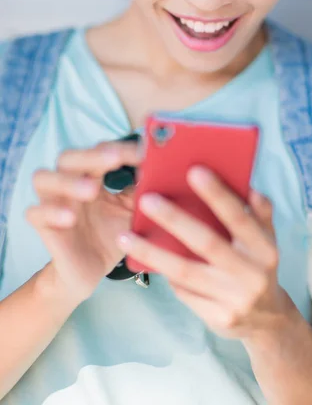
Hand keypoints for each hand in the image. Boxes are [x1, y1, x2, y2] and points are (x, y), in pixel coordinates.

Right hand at [26, 141, 141, 304]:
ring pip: (44, 178)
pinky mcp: (43, 226)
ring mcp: (53, 202)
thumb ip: (143, 191)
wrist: (88, 273)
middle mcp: (68, 182)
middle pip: (69, 157)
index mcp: (91, 174)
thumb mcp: (133, 212)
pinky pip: (35, 213)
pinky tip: (69, 218)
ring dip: (68, 181)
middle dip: (92, 155)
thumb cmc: (110, 235)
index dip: (120, 149)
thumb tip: (166, 171)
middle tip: (115, 158)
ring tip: (92, 190)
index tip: (144, 152)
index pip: (101, 150)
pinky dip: (50, 212)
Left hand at [118, 166, 292, 341]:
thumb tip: (246, 184)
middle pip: (208, 243)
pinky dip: (164, 273)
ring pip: (185, 272)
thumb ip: (258, 212)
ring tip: (125, 236)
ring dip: (153, 252)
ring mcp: (234, 299)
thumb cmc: (258, 265)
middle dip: (175, 220)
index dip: (217, 195)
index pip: (239, 217)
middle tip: (147, 199)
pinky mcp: (217, 319)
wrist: (267, 320)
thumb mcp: (266, 239)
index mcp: (265, 248)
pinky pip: (183, 291)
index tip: (193, 171)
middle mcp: (252, 274)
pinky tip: (144, 260)